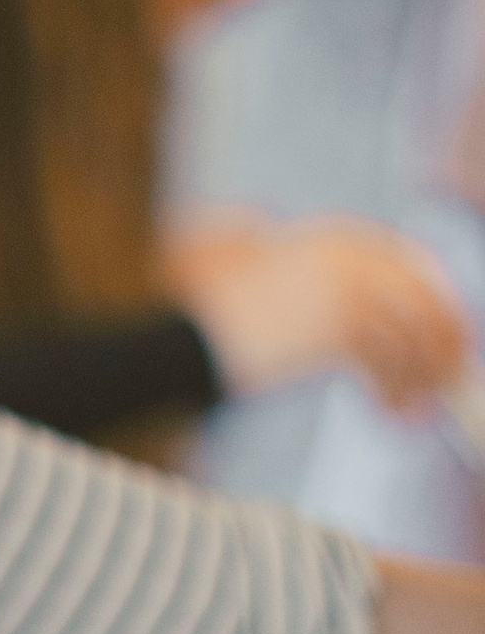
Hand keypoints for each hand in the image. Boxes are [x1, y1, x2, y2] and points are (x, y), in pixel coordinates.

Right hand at [168, 215, 469, 411]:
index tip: (446, 333)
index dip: (436, 300)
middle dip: (445, 339)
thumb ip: (248, 231)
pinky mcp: (332, 331)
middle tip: (451, 375)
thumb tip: (259, 223)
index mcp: (332, 240)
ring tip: (415, 406)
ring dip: (421, 374)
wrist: (182, 334)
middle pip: (423, 296)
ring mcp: (341, 293)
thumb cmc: (195, 299)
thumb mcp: (220, 248)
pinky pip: (387, 361)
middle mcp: (346, 260)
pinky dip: (396, 390)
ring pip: (410, 333)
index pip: (410, 265)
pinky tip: (388, 410)